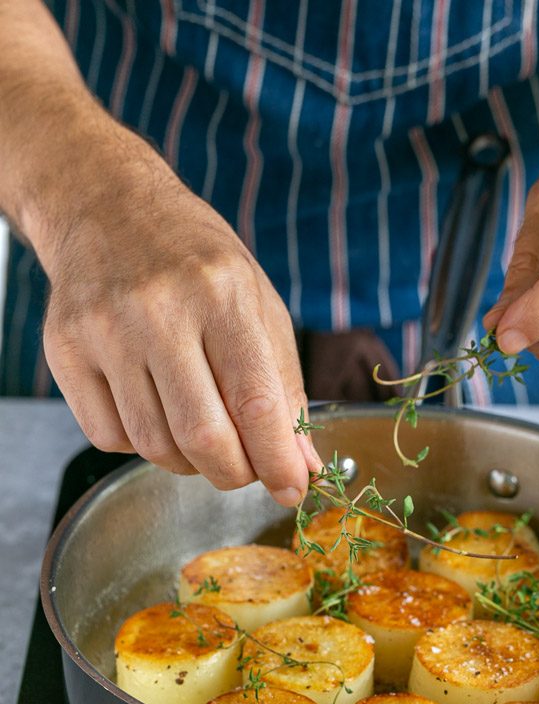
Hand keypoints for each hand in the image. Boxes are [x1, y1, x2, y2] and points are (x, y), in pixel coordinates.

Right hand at [39, 128, 319, 503]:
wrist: (107, 207)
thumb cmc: (197, 260)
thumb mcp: (258, 304)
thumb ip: (284, 386)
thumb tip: (301, 465)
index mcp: (221, 293)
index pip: (255, 401)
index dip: (278, 460)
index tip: (293, 489)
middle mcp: (158, 311)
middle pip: (202, 436)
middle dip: (236, 474)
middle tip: (248, 472)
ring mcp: (104, 331)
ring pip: (154, 446)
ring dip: (190, 463)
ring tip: (204, 433)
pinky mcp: (64, 351)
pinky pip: (110, 436)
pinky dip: (143, 445)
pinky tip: (156, 411)